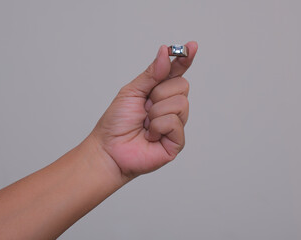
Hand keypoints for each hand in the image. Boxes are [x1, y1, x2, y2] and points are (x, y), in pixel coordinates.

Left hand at [91, 42, 197, 178]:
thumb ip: (151, 74)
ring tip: (145, 124)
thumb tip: (166, 53)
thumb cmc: (117, 122)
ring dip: (156, 112)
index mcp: (159, 93)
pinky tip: (150, 136)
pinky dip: (158, 127)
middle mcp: (170, 106)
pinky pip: (175, 122)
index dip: (184, 59)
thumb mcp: (132, 91)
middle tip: (144, 107)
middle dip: (159, 94)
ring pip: (180, 103)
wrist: (109, 149)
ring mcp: (175, 124)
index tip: (191, 46)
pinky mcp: (177, 141)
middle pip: (182, 85)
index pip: (176, 73)